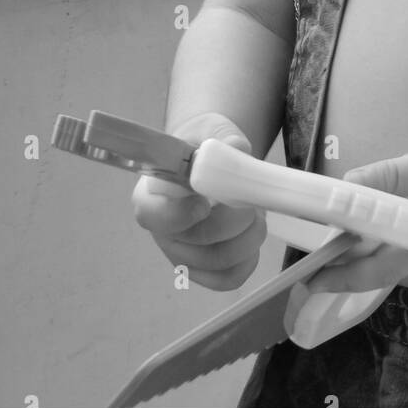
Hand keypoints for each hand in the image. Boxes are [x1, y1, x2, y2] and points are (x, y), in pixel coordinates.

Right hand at [130, 112, 267, 290]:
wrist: (209, 164)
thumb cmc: (202, 147)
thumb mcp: (211, 130)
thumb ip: (222, 137)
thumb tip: (236, 148)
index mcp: (151, 193)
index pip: (151, 214)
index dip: (179, 214)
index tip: (206, 201)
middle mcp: (162, 230)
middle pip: (198, 240)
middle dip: (237, 219)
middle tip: (252, 198)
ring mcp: (181, 254)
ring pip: (219, 261)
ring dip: (250, 236)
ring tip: (256, 210)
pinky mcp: (203, 272)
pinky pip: (230, 277)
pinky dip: (250, 257)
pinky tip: (250, 232)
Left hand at [305, 140, 407, 293]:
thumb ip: (392, 176)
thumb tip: (347, 186)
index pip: (371, 271)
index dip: (335, 274)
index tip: (304, 272)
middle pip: (374, 272)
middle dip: (339, 265)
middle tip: (307, 249)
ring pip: (388, 264)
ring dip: (358, 253)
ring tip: (330, 229)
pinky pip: (403, 255)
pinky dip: (380, 245)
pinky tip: (370, 223)